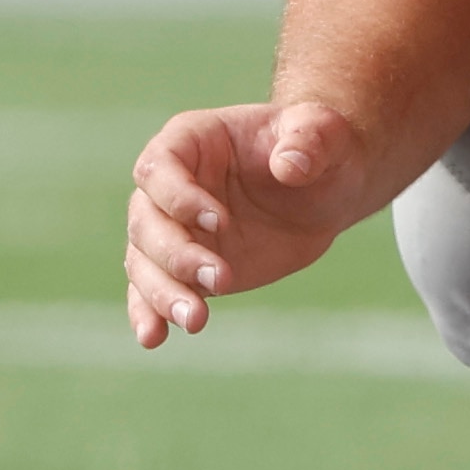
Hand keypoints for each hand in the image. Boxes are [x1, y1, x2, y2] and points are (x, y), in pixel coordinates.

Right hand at [122, 98, 367, 346]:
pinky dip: (149, 313)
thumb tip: (291, 165)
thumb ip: (309, 138)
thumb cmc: (318, 147)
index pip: (160, 167)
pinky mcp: (186, 269)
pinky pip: (152, 291)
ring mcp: (174, 230)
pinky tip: (154, 337)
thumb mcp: (323, 132)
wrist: (324, 189)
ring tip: (195, 321)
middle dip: (175, 254)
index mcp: (189, 140)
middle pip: (145, 221)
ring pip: (144, 261)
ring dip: (163, 293)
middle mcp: (168, 186)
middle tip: (220, 280)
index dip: (179, 196)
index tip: (220, 222)